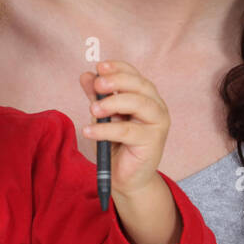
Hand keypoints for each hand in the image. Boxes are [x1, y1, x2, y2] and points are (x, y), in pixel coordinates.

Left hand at [77, 59, 170, 200]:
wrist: (125, 176)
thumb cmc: (115, 144)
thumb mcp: (102, 117)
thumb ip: (97, 96)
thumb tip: (86, 75)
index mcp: (145, 96)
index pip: (134, 75)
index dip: (118, 68)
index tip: (99, 67)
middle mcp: (156, 106)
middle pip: (141, 86)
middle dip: (117, 81)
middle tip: (97, 84)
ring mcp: (158, 124)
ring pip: (139, 104)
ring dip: (113, 103)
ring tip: (92, 109)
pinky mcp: (153, 142)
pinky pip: (128, 131)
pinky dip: (105, 130)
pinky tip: (88, 131)